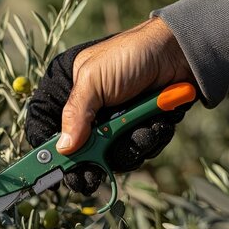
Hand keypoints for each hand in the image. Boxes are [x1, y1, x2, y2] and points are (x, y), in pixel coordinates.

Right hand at [25, 17, 193, 194]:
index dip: (51, 153)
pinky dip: (150, 139)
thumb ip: (76, 114)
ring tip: (146, 126)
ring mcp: (114, 123)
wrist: (181, 52)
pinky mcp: (138, 129)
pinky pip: (138, 150)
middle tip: (94, 176)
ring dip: (132, 146)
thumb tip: (63, 149)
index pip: (47, 128)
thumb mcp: (95, 79)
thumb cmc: (133, 54)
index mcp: (70, 93)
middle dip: (94, 161)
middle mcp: (89, 111)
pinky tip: (158, 122)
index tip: (56, 174)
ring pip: (113, 156)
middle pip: (80, 152)